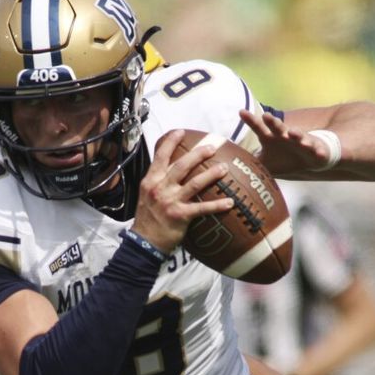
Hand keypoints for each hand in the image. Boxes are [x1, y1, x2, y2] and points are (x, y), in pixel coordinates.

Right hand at [130, 129, 233, 252]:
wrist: (144, 242)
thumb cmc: (147, 218)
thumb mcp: (146, 195)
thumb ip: (157, 181)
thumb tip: (170, 169)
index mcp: (150, 181)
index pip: (160, 157)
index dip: (171, 142)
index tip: (181, 131)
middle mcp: (160, 188)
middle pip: (181, 166)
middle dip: (198, 154)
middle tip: (212, 147)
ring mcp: (170, 201)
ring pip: (194, 183)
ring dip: (211, 174)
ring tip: (224, 168)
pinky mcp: (180, 215)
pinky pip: (202, 208)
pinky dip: (217, 205)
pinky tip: (230, 203)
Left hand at [238, 109, 329, 174]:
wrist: (308, 158)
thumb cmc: (284, 157)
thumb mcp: (264, 161)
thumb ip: (248, 162)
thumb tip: (228, 167)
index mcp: (271, 137)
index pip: (259, 128)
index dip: (250, 120)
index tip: (241, 112)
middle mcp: (285, 136)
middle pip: (278, 127)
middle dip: (273, 122)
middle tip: (267, 116)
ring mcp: (301, 141)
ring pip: (299, 136)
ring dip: (297, 134)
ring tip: (293, 132)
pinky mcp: (314, 150)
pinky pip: (316, 150)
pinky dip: (318, 151)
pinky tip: (318, 152)